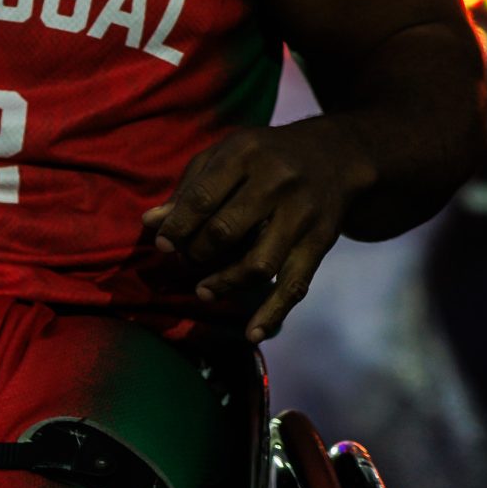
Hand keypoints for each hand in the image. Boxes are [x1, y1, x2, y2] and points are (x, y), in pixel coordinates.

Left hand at [141, 119, 373, 342]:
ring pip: (257, 264)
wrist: (334, 155)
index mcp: (245, 153)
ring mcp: (300, 214)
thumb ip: (189, 188)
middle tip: (188, 261)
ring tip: (204, 291)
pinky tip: (252, 334)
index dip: (177, 228)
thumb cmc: (265, 156)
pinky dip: (272, 313)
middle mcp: (276, 181)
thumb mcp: (226, 155)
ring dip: (225, 284)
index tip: (163, 247)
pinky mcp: (320, 242)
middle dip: (198, 254)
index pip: (201, 198)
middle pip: (225, 231)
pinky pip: (294, 285)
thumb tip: (152, 224)